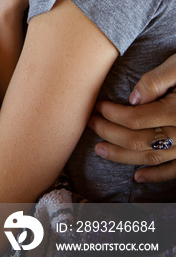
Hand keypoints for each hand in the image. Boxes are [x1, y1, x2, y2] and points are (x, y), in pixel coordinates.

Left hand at [88, 55, 175, 182]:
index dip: (111, 114)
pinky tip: (138, 176)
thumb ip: (157, 80)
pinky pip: (175, 170)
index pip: (134, 118)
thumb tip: (133, 98)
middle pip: (137, 140)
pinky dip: (156, 176)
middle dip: (109, 133)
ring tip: (100, 150)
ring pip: (151, 157)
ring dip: (123, 157)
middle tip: (90, 124)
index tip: (97, 107)